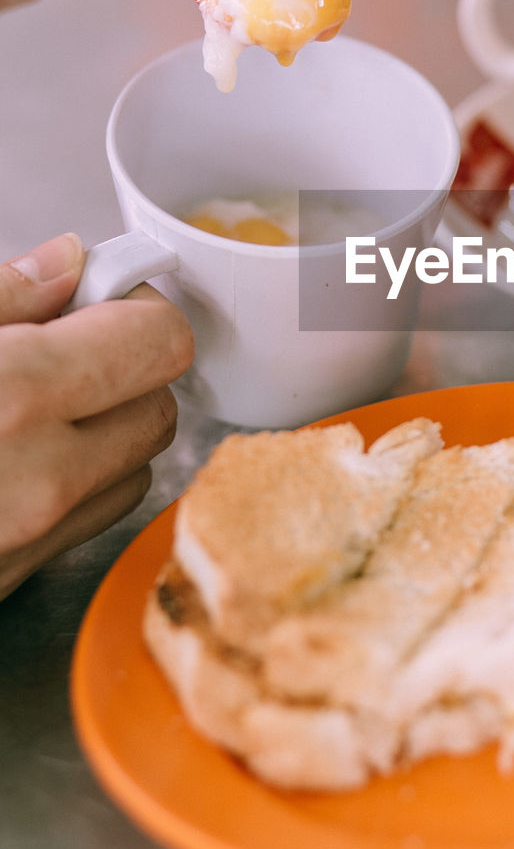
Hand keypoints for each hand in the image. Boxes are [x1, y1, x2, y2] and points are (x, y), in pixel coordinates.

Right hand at [0, 233, 193, 598]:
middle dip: (124, 377)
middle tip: (61, 360)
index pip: (163, 341)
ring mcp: (32, 541)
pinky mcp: (15, 586)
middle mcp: (43, 477)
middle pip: (160, 411)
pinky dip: (71, 492)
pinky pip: (85, 526)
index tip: (100, 306)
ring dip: (102, 440)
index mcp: (19, 392)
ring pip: (133, 473)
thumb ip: (3, 295)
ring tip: (29, 419)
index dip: (137, 314)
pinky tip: (11, 471)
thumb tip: (69, 262)